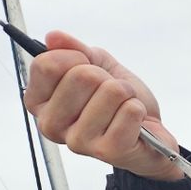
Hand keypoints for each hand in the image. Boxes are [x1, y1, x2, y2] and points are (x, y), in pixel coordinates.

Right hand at [22, 31, 182, 180]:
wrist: (150, 134)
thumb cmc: (119, 103)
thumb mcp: (99, 67)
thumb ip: (76, 50)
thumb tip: (54, 37)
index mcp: (40, 102)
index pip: (46, 64)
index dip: (76, 58)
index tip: (88, 69)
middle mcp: (51, 125)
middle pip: (80, 75)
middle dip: (106, 77)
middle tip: (112, 94)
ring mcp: (78, 141)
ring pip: (110, 92)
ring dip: (126, 93)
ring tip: (124, 107)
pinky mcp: (107, 152)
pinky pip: (130, 110)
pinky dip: (138, 109)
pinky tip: (135, 122)